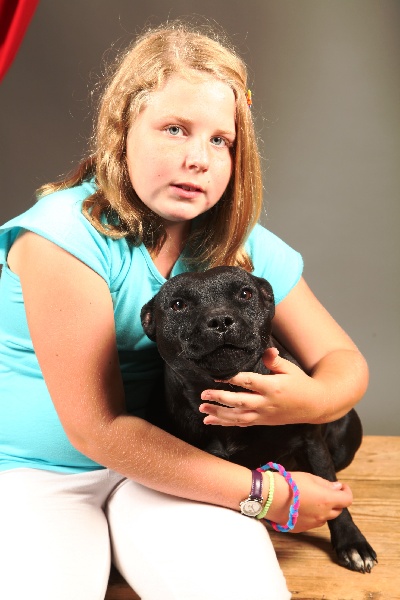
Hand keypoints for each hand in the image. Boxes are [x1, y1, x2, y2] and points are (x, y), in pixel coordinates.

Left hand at [199, 347, 322, 425]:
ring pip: (237, 417)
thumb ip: (275, 360)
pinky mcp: (262, 421)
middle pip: (239, 401)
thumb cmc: (301, 384)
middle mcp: (266, 403)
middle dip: (220, 398)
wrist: (314, 406)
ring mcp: (263, 414)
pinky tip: (211, 421)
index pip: (249, 382)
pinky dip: (225, 423)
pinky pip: (241, 424)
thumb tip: (267, 351)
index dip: (232, 379)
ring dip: (218, 414)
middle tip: (203, 394)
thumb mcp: (290, 369)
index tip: (217, 376)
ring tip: (202, 410)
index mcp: (272, 387)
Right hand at [268, 471, 352, 532]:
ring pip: (325, 517)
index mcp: (327, 500)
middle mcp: (323, 515)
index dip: (347, 492)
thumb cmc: (289, 483)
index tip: (341, 486)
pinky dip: (312, 515)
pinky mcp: (302, 528)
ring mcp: (313, 524)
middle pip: (338, 510)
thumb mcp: (309, 477)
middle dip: (335, 501)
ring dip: (324, 509)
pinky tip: (301, 507)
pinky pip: (313, 522)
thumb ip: (326, 484)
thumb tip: (337, 487)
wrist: (269, 496)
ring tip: (310, 499)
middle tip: (325, 491)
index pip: (347, 499)